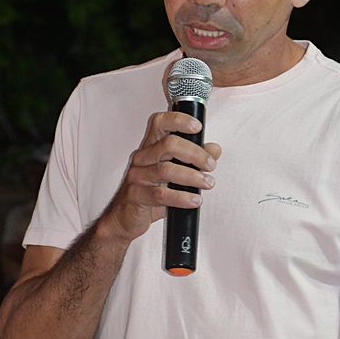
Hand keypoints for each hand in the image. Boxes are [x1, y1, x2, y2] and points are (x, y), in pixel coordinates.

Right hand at [101, 109, 220, 244]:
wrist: (126, 218)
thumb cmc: (149, 193)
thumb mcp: (174, 174)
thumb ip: (194, 159)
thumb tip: (214, 149)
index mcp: (150, 148)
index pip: (160, 123)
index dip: (178, 120)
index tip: (197, 127)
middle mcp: (142, 158)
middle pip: (168, 144)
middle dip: (195, 153)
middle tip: (210, 165)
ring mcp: (137, 176)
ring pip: (166, 170)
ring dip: (192, 176)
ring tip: (208, 183)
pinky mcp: (136, 195)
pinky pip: (161, 195)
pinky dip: (182, 197)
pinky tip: (194, 200)